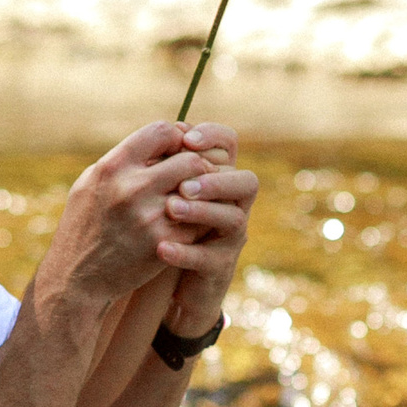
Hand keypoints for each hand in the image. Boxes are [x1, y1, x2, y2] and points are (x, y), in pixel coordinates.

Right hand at [41, 123, 214, 310]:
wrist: (77, 278)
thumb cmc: (84, 225)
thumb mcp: (89, 184)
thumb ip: (122, 160)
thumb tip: (161, 139)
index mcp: (112, 167)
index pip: (161, 131)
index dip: (176, 136)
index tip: (177, 149)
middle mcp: (132, 188)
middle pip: (190, 159)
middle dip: (196, 165)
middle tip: (194, 175)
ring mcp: (150, 217)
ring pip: (200, 191)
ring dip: (202, 193)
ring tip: (197, 196)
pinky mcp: (165, 242)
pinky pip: (199, 221)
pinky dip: (199, 220)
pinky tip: (192, 221)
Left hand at [160, 126, 255, 316]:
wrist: (164, 278)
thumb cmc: (162, 221)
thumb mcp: (161, 187)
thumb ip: (166, 161)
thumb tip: (165, 128)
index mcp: (217, 176)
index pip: (230, 146)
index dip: (214, 138)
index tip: (186, 140)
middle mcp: (232, 203)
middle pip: (245, 182)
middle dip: (215, 180)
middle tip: (184, 184)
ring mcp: (229, 236)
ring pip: (233, 219)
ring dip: (203, 212)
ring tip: (172, 210)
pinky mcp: (218, 267)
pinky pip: (210, 259)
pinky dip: (186, 253)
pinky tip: (161, 247)